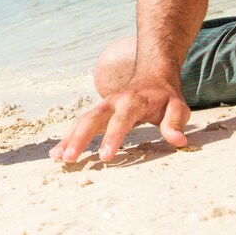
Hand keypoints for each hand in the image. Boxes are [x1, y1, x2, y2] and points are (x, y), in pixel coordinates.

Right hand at [49, 84, 189, 162]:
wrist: (152, 76)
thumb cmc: (165, 97)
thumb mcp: (178, 107)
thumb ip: (175, 123)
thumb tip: (178, 141)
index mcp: (133, 101)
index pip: (121, 121)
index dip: (112, 138)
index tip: (105, 157)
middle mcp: (113, 102)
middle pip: (92, 119)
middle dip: (78, 139)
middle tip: (69, 158)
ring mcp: (103, 106)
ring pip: (81, 121)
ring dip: (68, 139)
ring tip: (57, 158)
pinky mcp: (98, 112)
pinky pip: (80, 124)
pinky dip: (68, 137)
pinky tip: (58, 152)